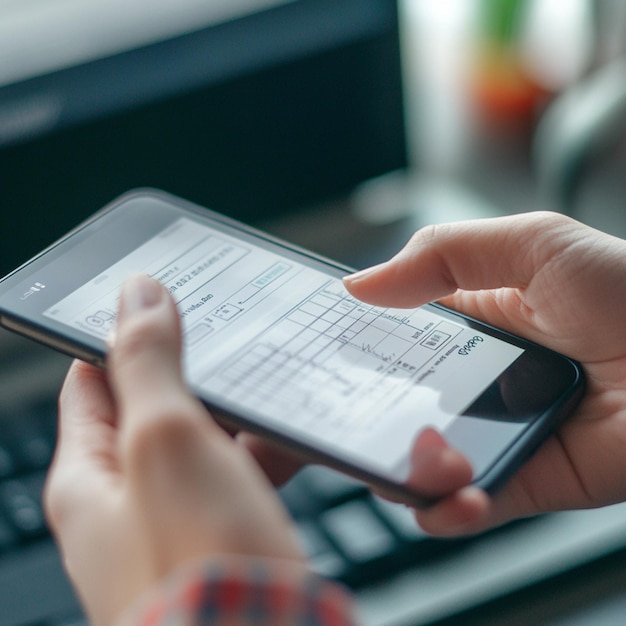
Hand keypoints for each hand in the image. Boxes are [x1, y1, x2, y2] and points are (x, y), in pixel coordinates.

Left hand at [44, 275, 303, 625]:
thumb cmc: (202, 564)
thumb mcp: (166, 440)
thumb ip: (147, 363)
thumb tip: (137, 295)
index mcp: (89, 478)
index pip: (90, 382)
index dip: (119, 335)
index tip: (157, 299)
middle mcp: (126, 502)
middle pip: (152, 410)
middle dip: (190, 371)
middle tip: (227, 334)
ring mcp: (177, 521)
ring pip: (205, 442)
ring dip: (235, 414)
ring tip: (270, 382)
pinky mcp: (223, 537)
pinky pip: (238, 476)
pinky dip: (261, 455)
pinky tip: (291, 441)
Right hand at [343, 211, 625, 535]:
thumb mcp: (533, 245)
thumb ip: (441, 254)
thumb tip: (357, 287)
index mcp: (467, 324)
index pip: (390, 340)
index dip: (353, 349)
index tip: (317, 358)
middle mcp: (473, 381)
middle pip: (395, 404)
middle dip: (361, 416)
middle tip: (339, 419)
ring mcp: (494, 432)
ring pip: (420, 459)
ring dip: (404, 465)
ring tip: (421, 452)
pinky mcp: (523, 480)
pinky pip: (466, 505)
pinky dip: (447, 510)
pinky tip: (457, 494)